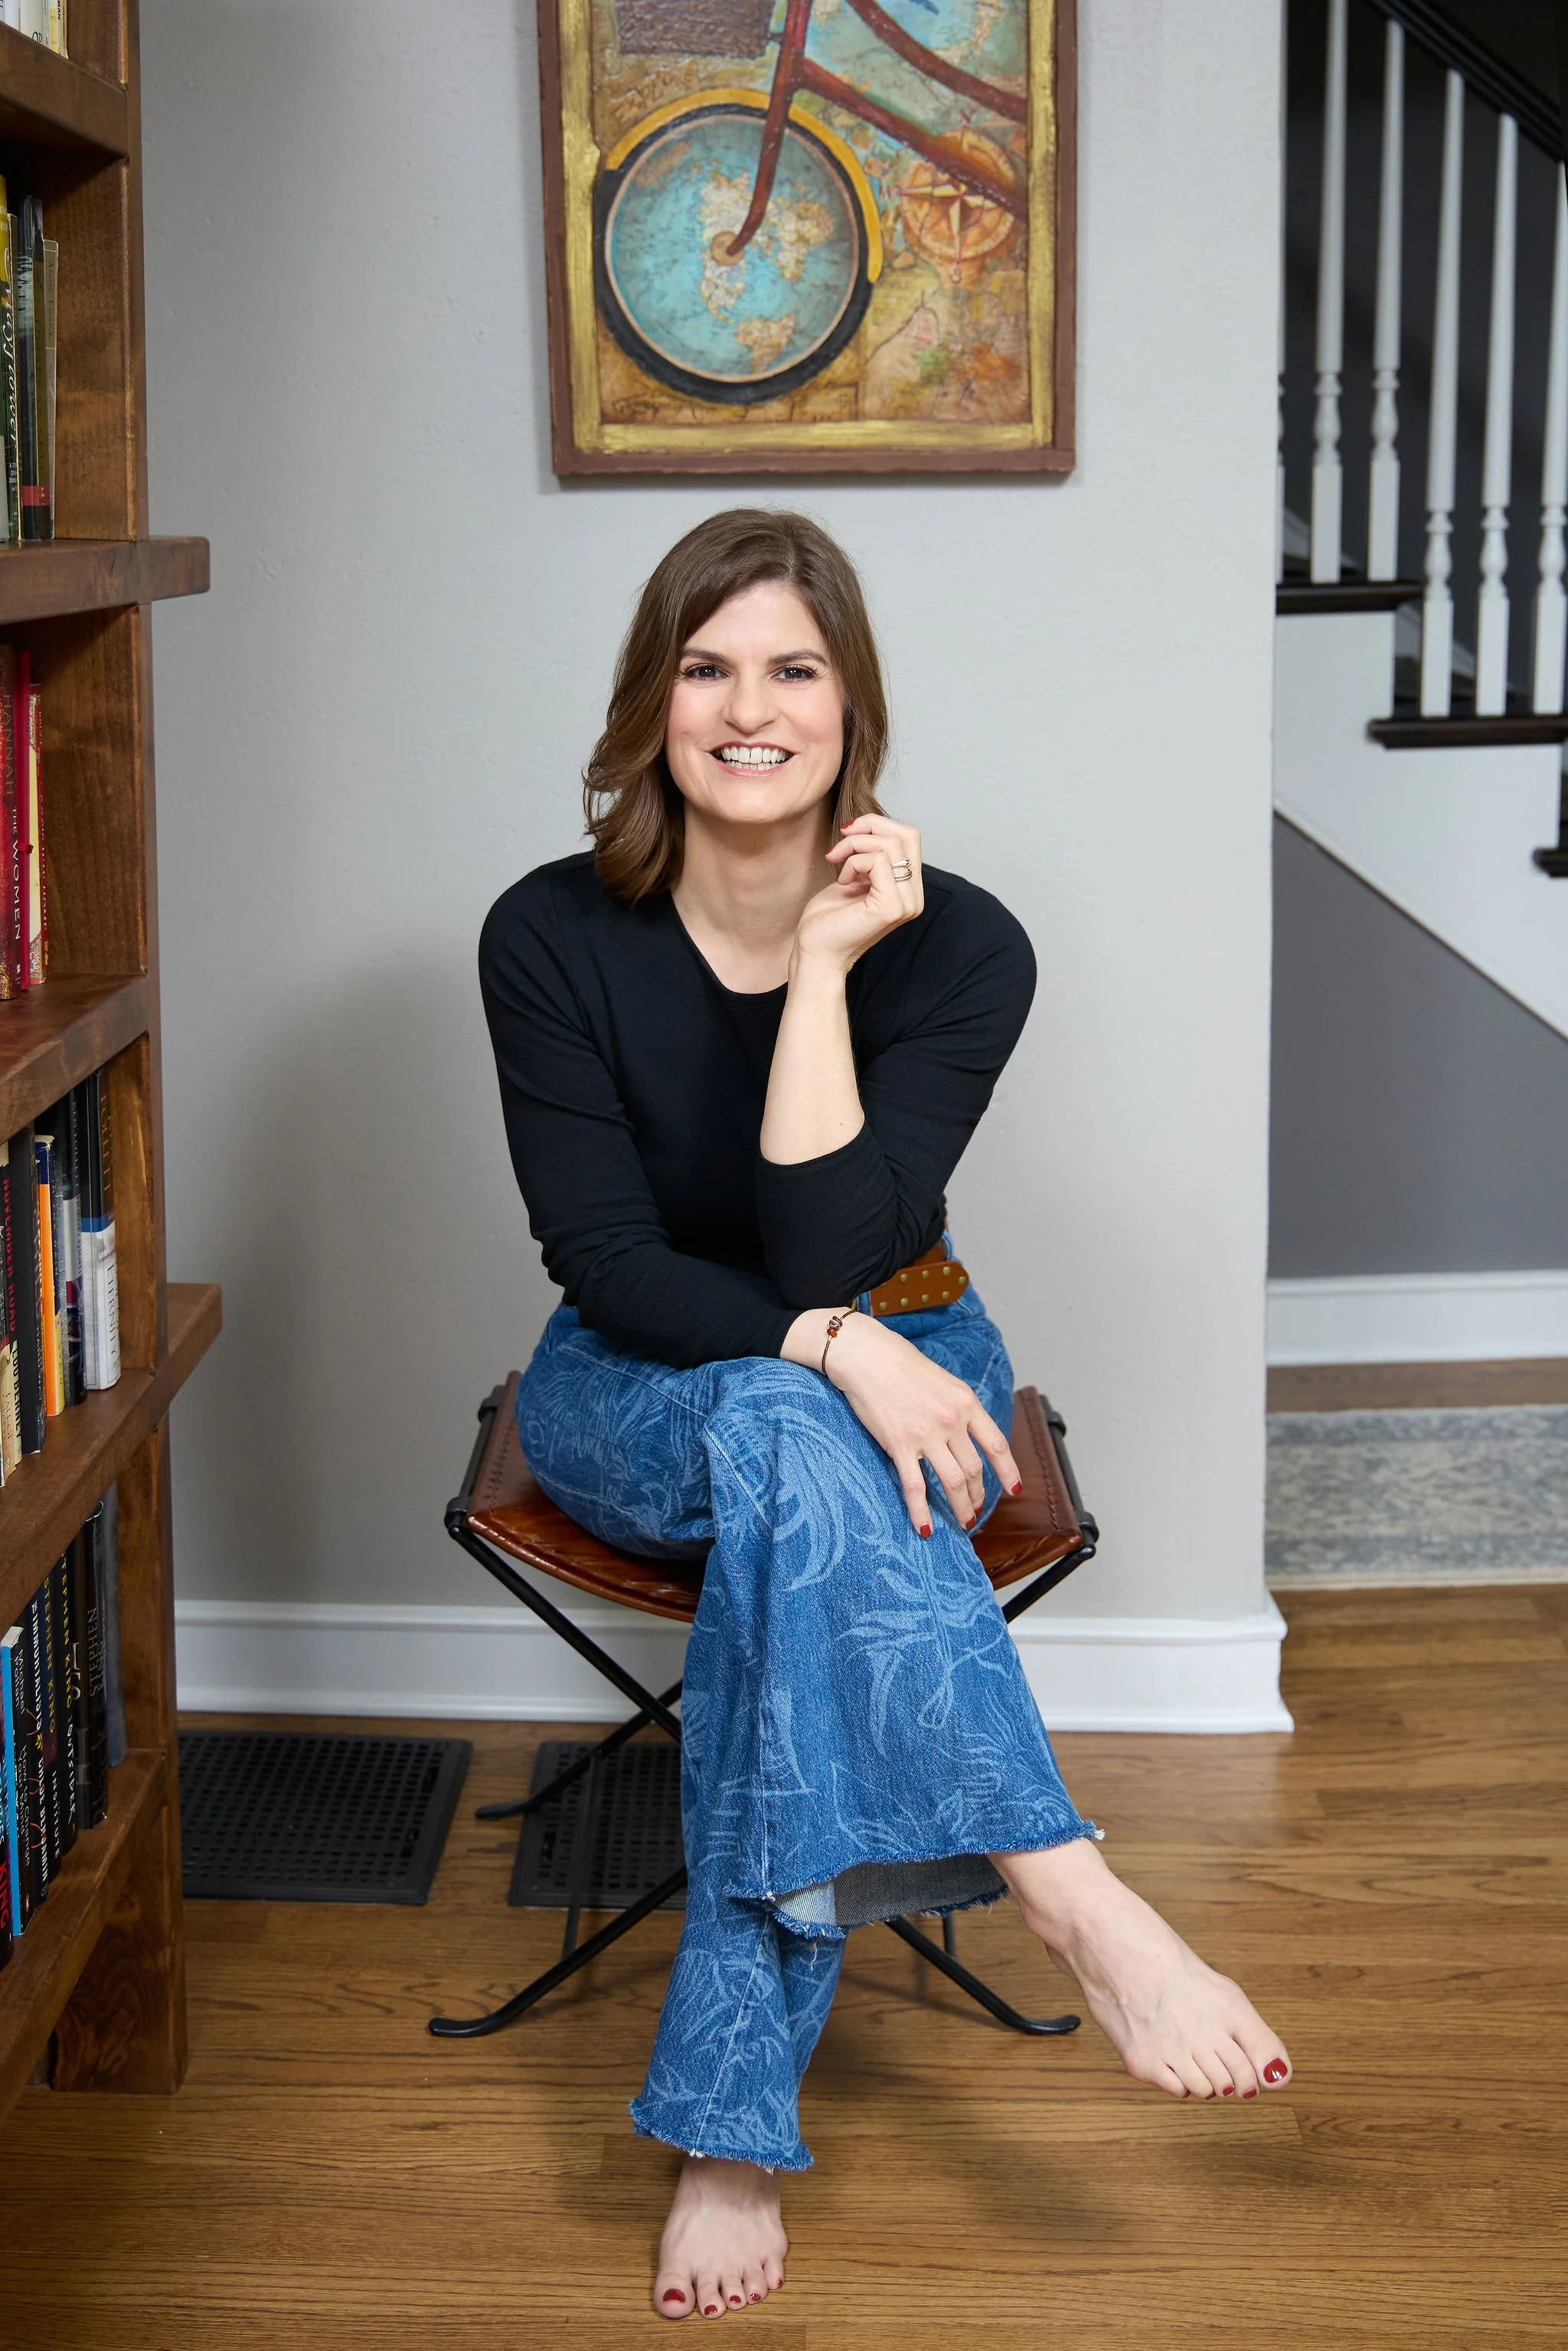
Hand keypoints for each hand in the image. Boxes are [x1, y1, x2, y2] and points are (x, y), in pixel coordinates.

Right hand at [782, 1307, 1021, 1535]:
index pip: (996, 1444)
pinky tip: (925, 1529)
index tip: (1013, 1489)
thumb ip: (956, 1407)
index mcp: (966, 1402)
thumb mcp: (942, 1380)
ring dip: (960, 1507)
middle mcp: (951, 1421)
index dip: (1008, 1470)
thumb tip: (964, 1432)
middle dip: (978, 1495)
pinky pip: (915, 1487)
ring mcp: (926, 1435)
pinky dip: (921, 1512)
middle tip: (977, 1510)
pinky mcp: (899, 1445)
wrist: (867, 1356)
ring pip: (953, 1482)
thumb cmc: (899, 1362)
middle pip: (974, 1470)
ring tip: (963, 1522)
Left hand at [792, 814, 923, 974]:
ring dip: (855, 845)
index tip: (847, 835)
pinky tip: (842, 880)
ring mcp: (906, 904)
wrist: (815, 953)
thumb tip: (871, 826)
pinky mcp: (891, 907)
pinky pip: (877, 862)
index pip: (910, 837)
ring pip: (891, 844)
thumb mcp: (854, 876)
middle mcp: (914, 897)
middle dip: (868, 828)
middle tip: (840, 843)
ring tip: (837, 863)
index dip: (878, 825)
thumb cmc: (829, 919)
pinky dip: (853, 862)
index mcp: (909, 889)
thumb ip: (871, 855)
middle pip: (907, 835)